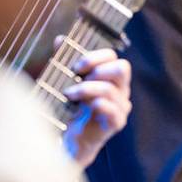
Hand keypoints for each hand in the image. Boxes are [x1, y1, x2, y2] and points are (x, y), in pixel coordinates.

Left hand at [60, 47, 131, 167]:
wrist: (68, 142)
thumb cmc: (68, 110)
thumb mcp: (64, 82)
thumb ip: (63, 61)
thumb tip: (60, 40)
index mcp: (110, 78)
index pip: (112, 57)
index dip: (94, 57)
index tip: (76, 66)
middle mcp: (120, 90)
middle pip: (122, 68)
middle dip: (97, 70)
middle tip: (78, 78)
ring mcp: (120, 107)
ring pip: (111, 89)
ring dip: (86, 89)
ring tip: (69, 95)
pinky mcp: (116, 123)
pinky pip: (114, 110)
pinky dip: (99, 105)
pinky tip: (85, 107)